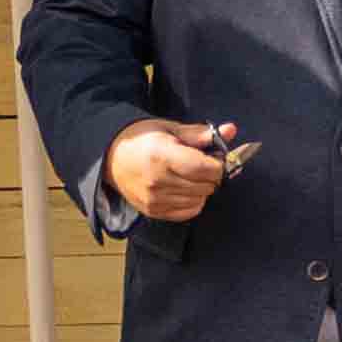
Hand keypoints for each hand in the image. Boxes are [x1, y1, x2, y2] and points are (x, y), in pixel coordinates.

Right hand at [105, 119, 232, 223]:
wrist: (110, 157)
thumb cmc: (142, 139)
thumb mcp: (170, 129)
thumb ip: (200, 134)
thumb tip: (231, 130)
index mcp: (162, 155)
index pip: (207, 169)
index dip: (217, 164)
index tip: (212, 158)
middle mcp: (157, 180)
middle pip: (206, 186)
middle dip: (210, 176)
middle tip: (199, 165)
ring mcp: (154, 198)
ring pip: (200, 199)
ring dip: (201, 189)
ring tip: (188, 176)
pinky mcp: (153, 211)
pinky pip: (188, 212)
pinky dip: (192, 201)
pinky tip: (182, 189)